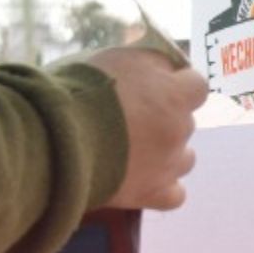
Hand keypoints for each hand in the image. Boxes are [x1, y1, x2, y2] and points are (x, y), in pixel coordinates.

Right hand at [89, 45, 209, 211]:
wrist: (56, 138)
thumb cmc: (81, 89)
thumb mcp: (115, 57)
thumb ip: (146, 60)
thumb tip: (162, 60)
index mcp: (174, 93)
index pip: (196, 85)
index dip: (178, 85)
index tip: (157, 86)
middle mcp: (180, 128)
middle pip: (185, 122)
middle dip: (165, 119)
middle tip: (130, 120)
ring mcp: (169, 164)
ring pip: (185, 158)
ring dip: (167, 153)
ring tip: (133, 152)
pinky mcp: (152, 194)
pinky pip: (174, 195)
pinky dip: (161, 189)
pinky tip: (143, 182)